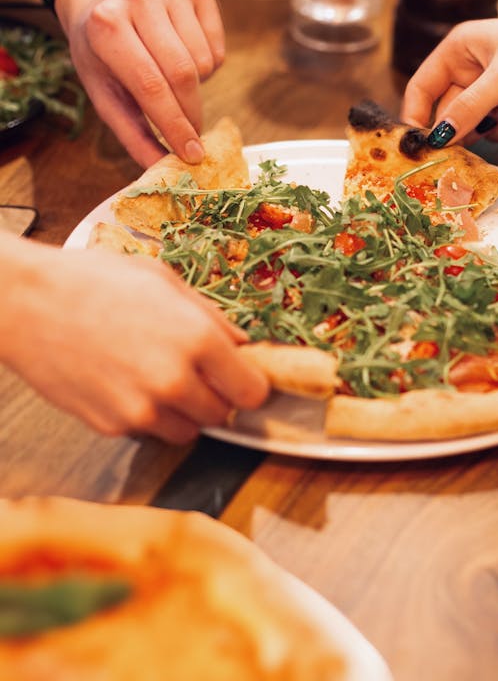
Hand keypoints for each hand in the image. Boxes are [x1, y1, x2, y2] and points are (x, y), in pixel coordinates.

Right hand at [3, 235, 268, 443]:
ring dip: (184, 411)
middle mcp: (174, 382)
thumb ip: (212, 317)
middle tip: (197, 371)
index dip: (250, 383)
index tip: (242, 376)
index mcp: (197, 339)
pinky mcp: (112, 426)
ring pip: (188, 432)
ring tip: (159, 375)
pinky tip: (126, 380)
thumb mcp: (164, 280)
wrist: (28, 303)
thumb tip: (243, 346)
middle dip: (217, 396)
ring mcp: (141, 411)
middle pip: (223, 416)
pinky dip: (147, 415)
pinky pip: (148, 431)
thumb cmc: (95, 281)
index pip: (253, 392)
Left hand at [54, 0, 224, 166]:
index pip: (151, 85)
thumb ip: (131, 132)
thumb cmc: (102, 53)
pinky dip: (207, 66)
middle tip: (191, 134)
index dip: (175, 124)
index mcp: (107, 26)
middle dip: (191, 113)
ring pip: (204, 62)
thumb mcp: (103, 91)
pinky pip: (217, 47)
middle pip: (183, 74)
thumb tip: (162, 166)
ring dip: (195, 86)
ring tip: (171, 79)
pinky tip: (184, 55)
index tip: (191, 154)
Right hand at [402, 12, 497, 144]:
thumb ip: (468, 109)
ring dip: (484, 129)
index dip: (416, 116)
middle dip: (457, 129)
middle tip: (460, 151)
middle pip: (445, 111)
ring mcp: (489, 88)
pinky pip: (491, 127)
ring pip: (469, 123)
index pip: (422, 87)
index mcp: (458, 49)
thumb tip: (437, 137)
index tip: (417, 145)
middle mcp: (469, 68)